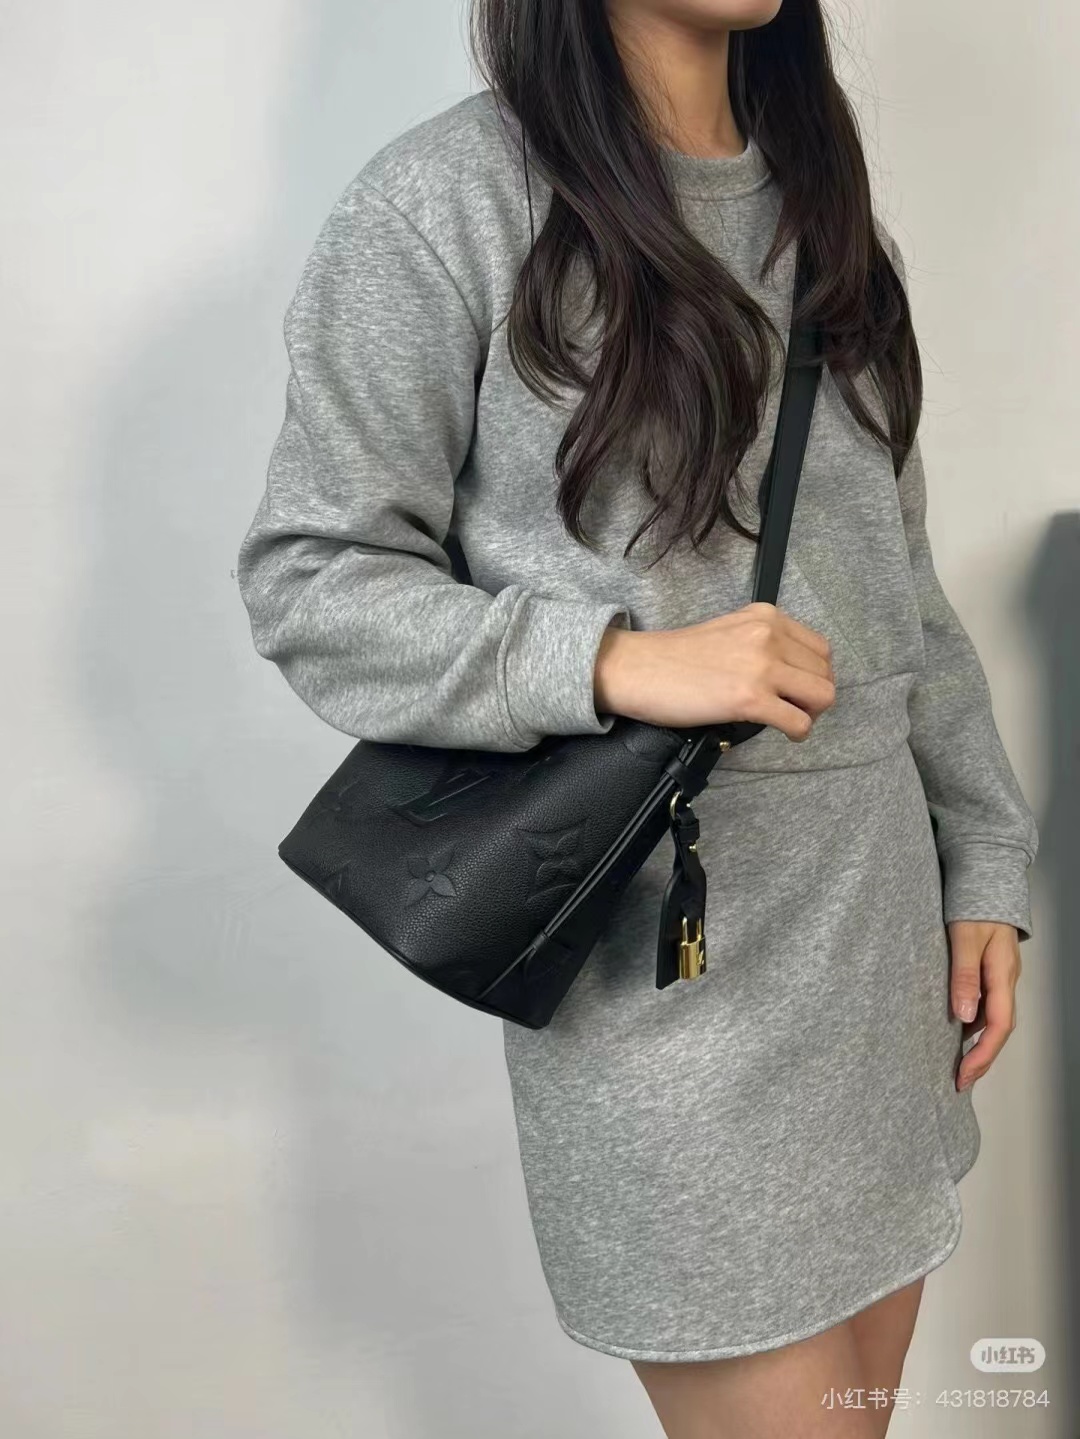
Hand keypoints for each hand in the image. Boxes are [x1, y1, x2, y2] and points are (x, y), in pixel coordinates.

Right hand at [593, 602, 835, 741]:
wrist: (638, 669)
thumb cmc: (674, 657)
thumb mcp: (729, 631)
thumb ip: (762, 643)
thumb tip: (789, 675)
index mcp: (766, 617)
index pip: (821, 649)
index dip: (815, 674)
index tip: (798, 690)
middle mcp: (769, 636)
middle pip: (826, 673)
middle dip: (815, 697)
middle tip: (794, 709)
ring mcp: (762, 667)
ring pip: (823, 696)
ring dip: (811, 714)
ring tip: (789, 720)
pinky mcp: (750, 699)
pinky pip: (799, 722)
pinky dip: (798, 732)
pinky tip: (784, 733)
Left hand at [949, 920, 1021, 1090]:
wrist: (984, 879)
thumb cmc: (975, 905)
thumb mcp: (965, 938)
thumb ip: (964, 975)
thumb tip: (963, 1015)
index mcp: (1003, 975)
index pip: (998, 1026)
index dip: (982, 1055)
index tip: (963, 1075)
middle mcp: (1004, 980)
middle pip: (998, 1030)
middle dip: (981, 1059)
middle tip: (959, 1081)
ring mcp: (999, 977)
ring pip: (993, 1020)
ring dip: (977, 1045)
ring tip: (957, 1066)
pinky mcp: (989, 972)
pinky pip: (985, 1006)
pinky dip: (973, 1025)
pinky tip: (957, 1032)